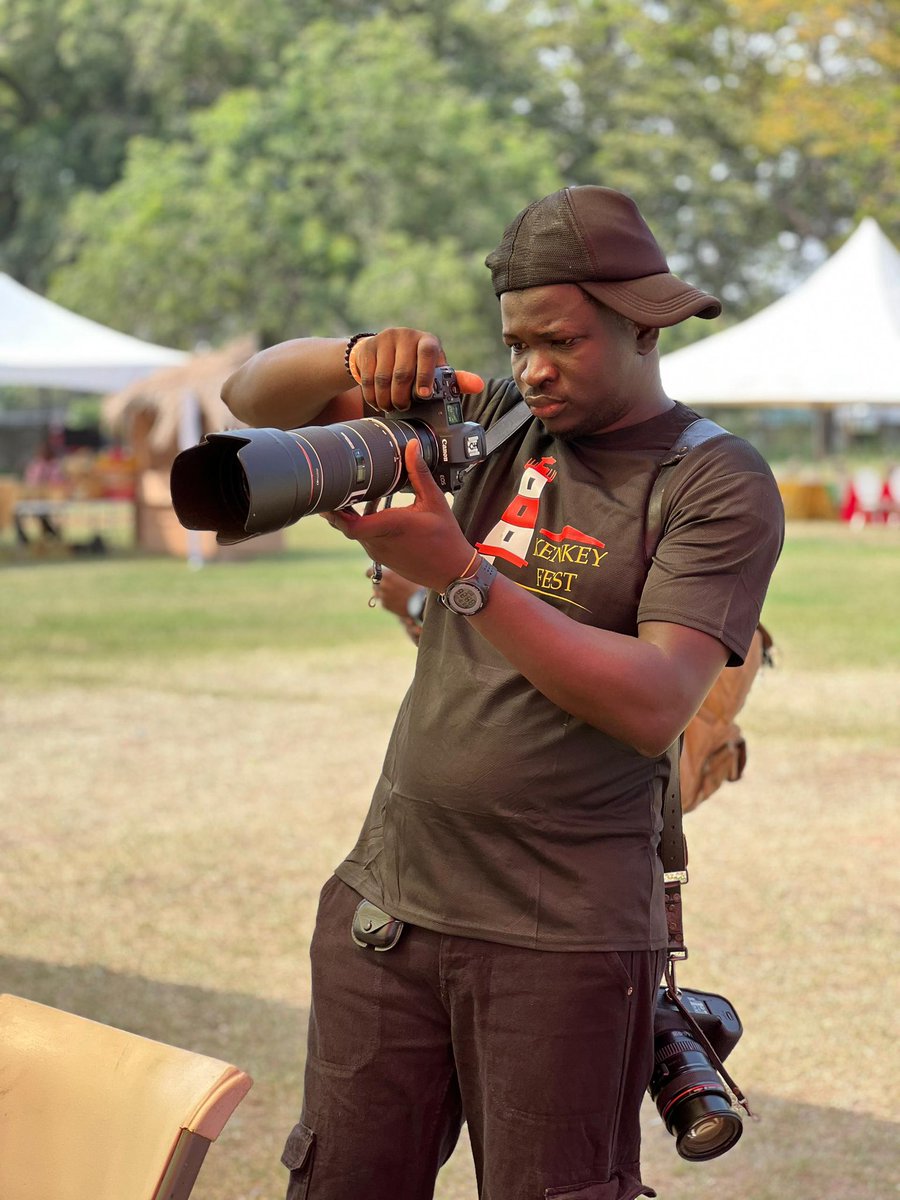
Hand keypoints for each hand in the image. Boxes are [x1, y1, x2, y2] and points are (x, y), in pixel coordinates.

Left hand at [322, 442, 475, 591]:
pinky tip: (376, 509)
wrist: (452, 572)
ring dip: (353, 515)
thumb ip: (419, 473)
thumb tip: (412, 447)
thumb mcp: (434, 500)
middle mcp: (378, 542)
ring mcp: (379, 553)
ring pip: (355, 532)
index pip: (348, 524)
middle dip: (340, 507)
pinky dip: (364, 524)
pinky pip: (365, 539)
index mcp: (389, 527)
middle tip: (338, 485)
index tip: (330, 493)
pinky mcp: (382, 559)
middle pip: (346, 526)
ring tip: (357, 493)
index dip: (335, 511)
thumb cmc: (445, 538)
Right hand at [349, 329, 483, 412]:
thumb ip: (455, 380)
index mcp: (427, 341)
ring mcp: (385, 339)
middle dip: (402, 396)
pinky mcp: (367, 347)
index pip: (428, 353)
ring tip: (390, 406)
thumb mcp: (436, 370)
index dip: (425, 375)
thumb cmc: (417, 365)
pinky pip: (367, 377)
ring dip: (386, 398)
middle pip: (402, 372)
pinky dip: (372, 394)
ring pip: (383, 377)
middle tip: (403, 407)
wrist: (385, 351)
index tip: (423, 395)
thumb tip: (479, 386)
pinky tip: (377, 400)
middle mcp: (406, 336)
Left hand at [366, 566, 425, 644]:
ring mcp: (383, 597)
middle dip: (380, 583)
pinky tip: (397, 599)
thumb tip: (385, 570)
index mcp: (387, 575)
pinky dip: (387, 600)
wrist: (421, 602)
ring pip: (377, 593)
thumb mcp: (405, 573)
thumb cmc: (416, 585)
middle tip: (390, 583)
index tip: (373, 573)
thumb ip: (393, 571)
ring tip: (394, 592)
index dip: (372, 572)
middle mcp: (382, 586)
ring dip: (383, 592)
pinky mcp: (385, 606)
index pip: (370, 572)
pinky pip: (382, 601)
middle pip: (374, 583)